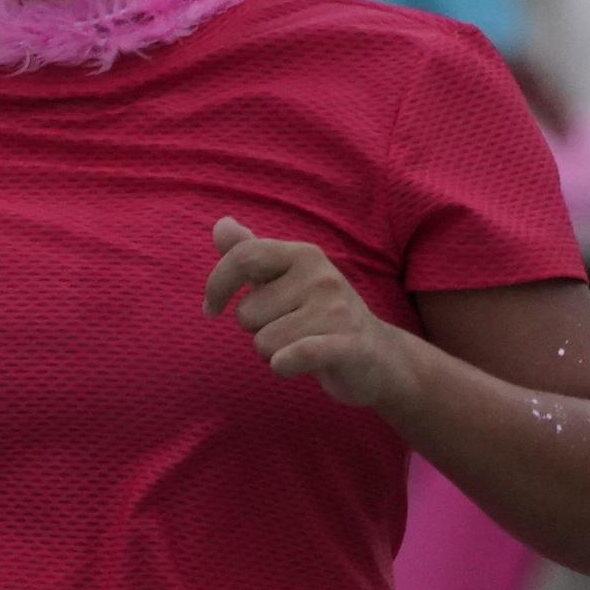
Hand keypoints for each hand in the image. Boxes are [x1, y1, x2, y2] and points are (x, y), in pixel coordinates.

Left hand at [205, 217, 418, 413]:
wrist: (378, 356)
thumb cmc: (320, 316)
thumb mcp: (285, 281)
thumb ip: (252, 255)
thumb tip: (220, 224)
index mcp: (303, 255)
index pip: (243, 257)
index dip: (216, 285)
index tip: (211, 308)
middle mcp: (320, 276)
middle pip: (246, 314)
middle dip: (259, 331)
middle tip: (292, 332)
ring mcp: (335, 309)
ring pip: (262, 343)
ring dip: (274, 354)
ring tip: (302, 346)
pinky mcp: (345, 345)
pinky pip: (290, 355)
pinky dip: (284, 365)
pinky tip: (293, 363)